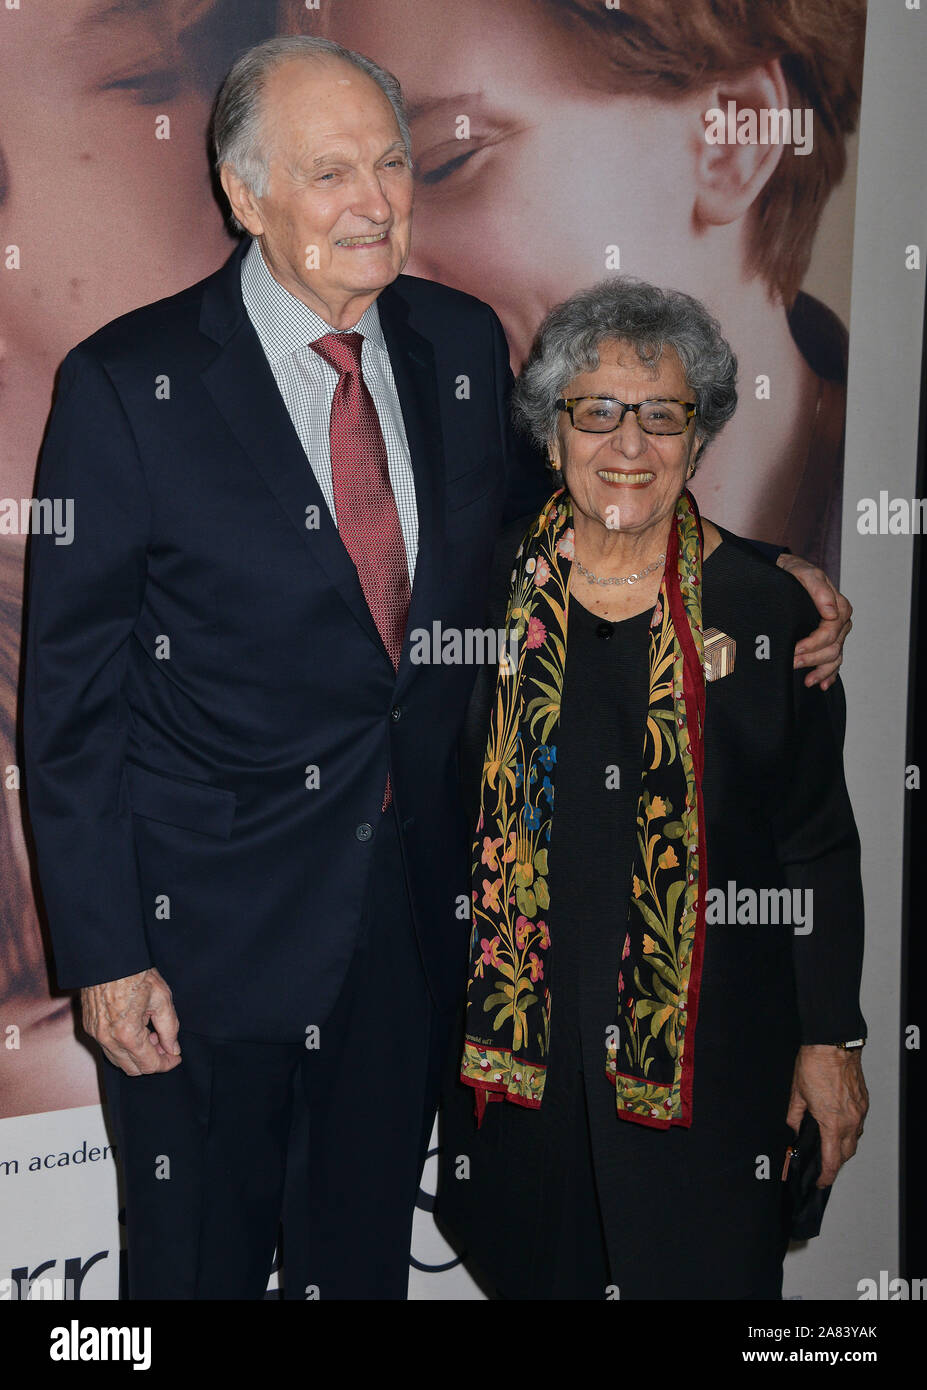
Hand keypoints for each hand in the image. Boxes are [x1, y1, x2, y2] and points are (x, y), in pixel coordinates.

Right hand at [81, 967, 181, 1076]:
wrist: (108, 957)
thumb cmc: (135, 974)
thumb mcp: (162, 998)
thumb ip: (170, 1029)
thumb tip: (173, 1049)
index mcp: (127, 1034)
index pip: (149, 1065)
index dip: (167, 1064)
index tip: (176, 1056)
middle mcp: (107, 1039)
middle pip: (133, 1069)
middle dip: (152, 1061)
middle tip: (165, 1044)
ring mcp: (95, 1034)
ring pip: (118, 1060)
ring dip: (137, 1055)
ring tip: (150, 1033)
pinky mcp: (89, 1027)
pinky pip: (108, 1048)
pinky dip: (123, 1046)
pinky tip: (135, 1028)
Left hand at [776, 553, 851, 690]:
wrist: (785, 573)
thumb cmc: (794, 572)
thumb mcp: (804, 573)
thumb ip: (818, 589)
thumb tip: (830, 612)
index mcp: (838, 606)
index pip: (830, 632)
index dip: (813, 643)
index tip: (795, 649)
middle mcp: (840, 622)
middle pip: (832, 647)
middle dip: (812, 658)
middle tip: (791, 663)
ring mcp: (835, 633)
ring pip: (834, 657)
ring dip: (821, 670)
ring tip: (807, 680)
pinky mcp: (828, 641)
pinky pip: (834, 661)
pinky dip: (829, 674)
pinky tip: (822, 684)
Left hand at [786, 1045, 868, 1186]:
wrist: (833, 1043)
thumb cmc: (815, 1064)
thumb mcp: (796, 1093)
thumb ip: (794, 1117)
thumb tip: (793, 1129)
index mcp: (832, 1123)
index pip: (832, 1160)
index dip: (826, 1175)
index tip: (820, 1181)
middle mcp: (850, 1120)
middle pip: (847, 1154)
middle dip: (835, 1163)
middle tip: (823, 1165)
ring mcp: (859, 1111)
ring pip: (855, 1139)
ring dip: (844, 1147)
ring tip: (830, 1145)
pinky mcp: (863, 1101)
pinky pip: (859, 1124)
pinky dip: (850, 1130)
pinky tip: (839, 1124)